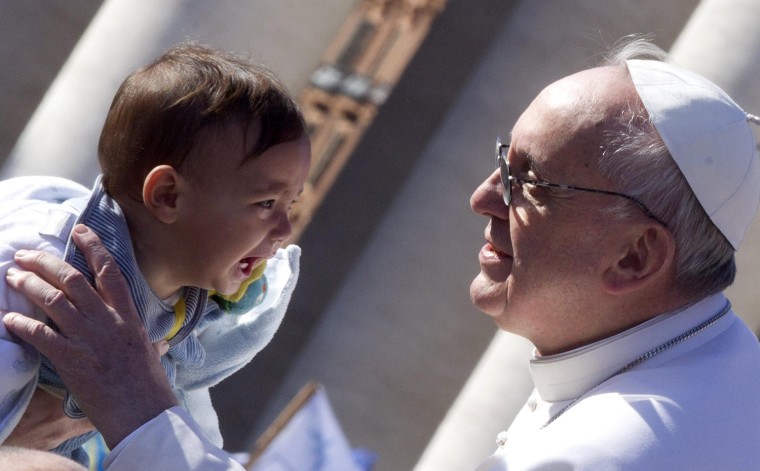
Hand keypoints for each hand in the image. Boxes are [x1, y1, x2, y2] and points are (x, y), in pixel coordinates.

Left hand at [2, 224, 177, 448]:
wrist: (142, 411)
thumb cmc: (149, 385)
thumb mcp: (151, 353)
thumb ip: (150, 341)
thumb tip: (160, 343)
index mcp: (128, 315)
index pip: (109, 271)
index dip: (93, 247)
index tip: (79, 231)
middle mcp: (107, 320)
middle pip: (73, 279)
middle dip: (45, 262)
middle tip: (25, 255)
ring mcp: (88, 337)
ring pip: (53, 299)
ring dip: (29, 284)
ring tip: (12, 275)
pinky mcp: (70, 358)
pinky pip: (39, 334)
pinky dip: (21, 323)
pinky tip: (9, 318)